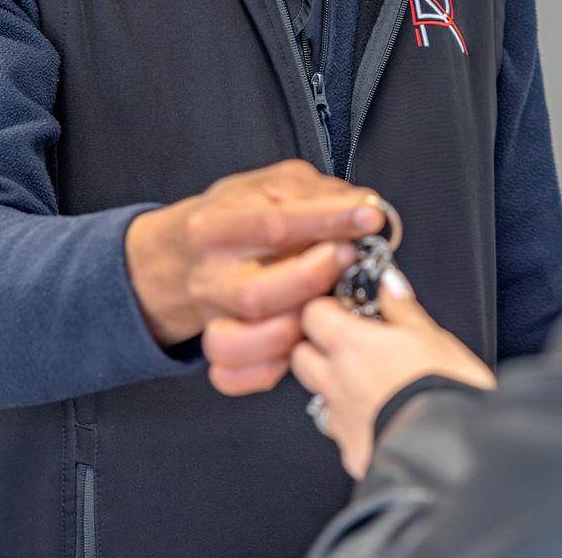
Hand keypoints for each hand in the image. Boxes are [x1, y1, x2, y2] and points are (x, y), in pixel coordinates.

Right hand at [124, 159, 386, 392]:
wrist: (193, 250)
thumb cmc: (243, 214)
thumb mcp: (274, 185)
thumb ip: (318, 193)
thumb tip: (364, 207)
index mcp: (213, 228)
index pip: (274, 227)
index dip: (328, 221)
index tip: (368, 217)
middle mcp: (208, 278)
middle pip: (257, 295)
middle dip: (313, 278)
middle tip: (348, 257)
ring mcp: (212, 318)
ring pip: (242, 343)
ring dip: (295, 328)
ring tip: (326, 302)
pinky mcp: (220, 351)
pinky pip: (236, 376)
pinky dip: (270, 368)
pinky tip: (302, 343)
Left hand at [291, 267, 496, 478]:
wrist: (452, 455)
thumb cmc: (447, 391)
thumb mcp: (434, 336)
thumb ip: (403, 309)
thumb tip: (389, 286)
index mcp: (351, 345)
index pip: (313, 313)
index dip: (329, 308)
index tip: (350, 308)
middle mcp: (335, 382)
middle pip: (301, 354)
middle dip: (320, 346)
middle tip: (353, 343)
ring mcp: (338, 420)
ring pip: (317, 394)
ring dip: (333, 384)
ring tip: (368, 381)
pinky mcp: (349, 452)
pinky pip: (338, 429)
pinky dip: (351, 419)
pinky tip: (377, 415)